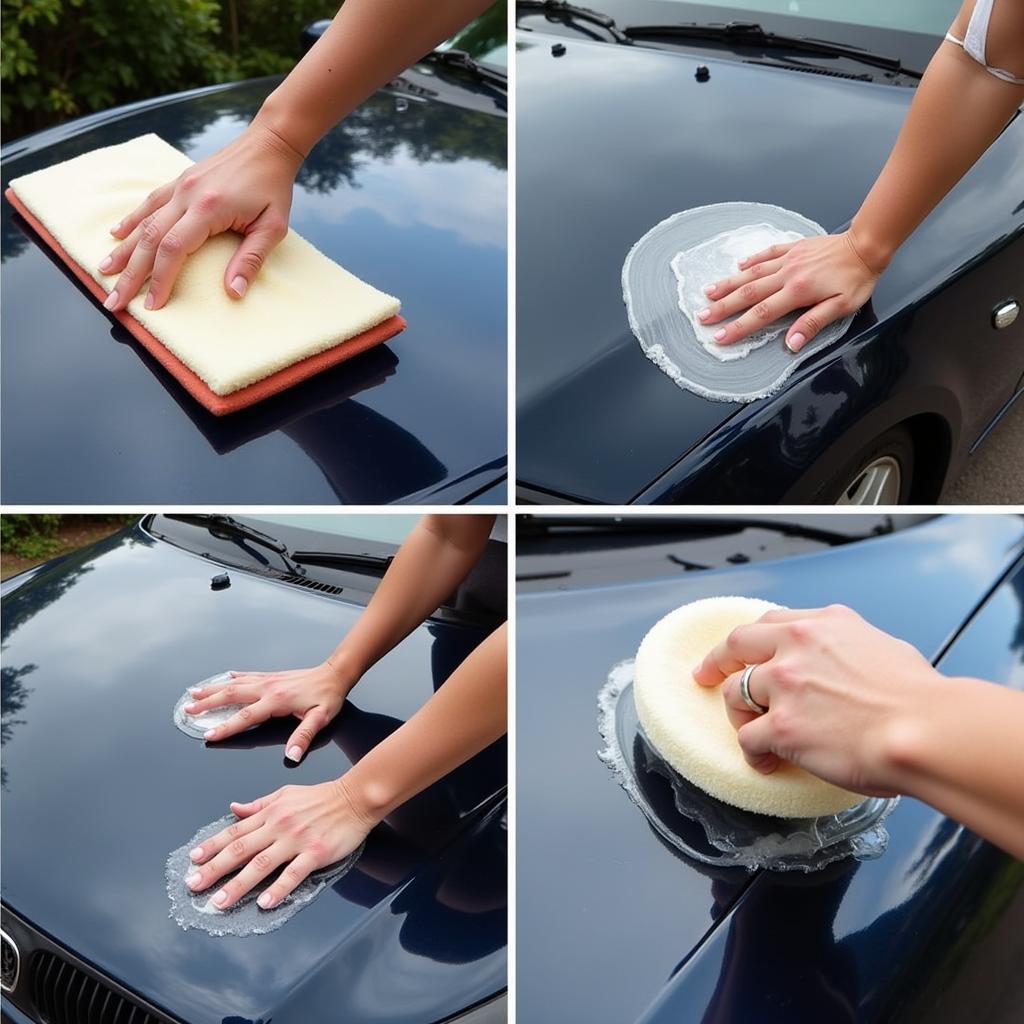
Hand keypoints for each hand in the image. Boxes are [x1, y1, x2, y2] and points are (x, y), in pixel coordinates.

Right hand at [98, 118, 303, 311]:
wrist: (268, 144)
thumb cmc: (274, 188)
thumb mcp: (272, 227)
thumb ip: (251, 260)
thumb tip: (234, 293)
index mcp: (208, 208)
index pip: (173, 249)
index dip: (159, 279)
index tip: (152, 305)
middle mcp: (186, 195)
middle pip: (150, 239)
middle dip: (130, 273)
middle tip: (115, 301)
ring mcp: (180, 185)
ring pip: (144, 220)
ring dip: (123, 249)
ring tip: (104, 270)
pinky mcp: (180, 180)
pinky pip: (149, 203)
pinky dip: (132, 220)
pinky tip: (117, 235)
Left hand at [185, 777, 376, 909]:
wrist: (356, 797)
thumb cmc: (322, 796)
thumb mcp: (286, 794)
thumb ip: (259, 804)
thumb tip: (234, 809)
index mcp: (271, 812)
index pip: (235, 831)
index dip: (212, 846)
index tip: (194, 859)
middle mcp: (279, 826)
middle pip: (241, 849)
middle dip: (215, 869)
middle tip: (194, 885)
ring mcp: (297, 840)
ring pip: (261, 864)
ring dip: (238, 884)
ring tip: (220, 901)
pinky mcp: (315, 853)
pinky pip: (293, 874)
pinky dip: (278, 889)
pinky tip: (264, 903)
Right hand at [186, 660, 354, 760]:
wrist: (335, 673)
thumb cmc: (328, 697)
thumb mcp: (320, 719)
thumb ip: (304, 737)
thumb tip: (292, 755)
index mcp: (277, 700)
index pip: (246, 716)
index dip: (226, 727)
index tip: (208, 734)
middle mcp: (268, 688)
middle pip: (232, 695)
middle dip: (208, 703)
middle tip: (188, 710)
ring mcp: (268, 680)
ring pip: (235, 683)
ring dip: (214, 688)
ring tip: (194, 693)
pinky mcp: (272, 676)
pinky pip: (248, 675)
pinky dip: (233, 677)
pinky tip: (224, 677)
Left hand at [692, 604, 938, 794]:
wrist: (926, 729)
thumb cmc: (918, 698)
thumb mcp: (881, 647)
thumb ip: (847, 647)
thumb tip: (844, 662)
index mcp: (822, 624)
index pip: (769, 623)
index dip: (748, 640)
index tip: (735, 650)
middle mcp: (796, 646)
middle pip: (736, 646)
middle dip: (715, 661)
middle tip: (704, 675)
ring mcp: (784, 685)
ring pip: (734, 694)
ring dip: (741, 716)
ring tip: (757, 734)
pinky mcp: (781, 726)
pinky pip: (747, 739)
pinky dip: (752, 754)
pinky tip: (767, 762)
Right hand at [698, 230, 881, 351]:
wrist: (866, 245)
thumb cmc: (857, 279)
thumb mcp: (842, 307)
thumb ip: (813, 323)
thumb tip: (791, 343)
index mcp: (798, 291)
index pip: (761, 313)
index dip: (738, 327)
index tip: (720, 337)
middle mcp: (787, 274)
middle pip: (748, 293)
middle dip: (723, 307)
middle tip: (702, 317)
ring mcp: (788, 259)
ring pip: (752, 274)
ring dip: (728, 284)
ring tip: (708, 293)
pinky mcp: (793, 247)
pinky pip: (767, 253)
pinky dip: (751, 261)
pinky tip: (738, 266)